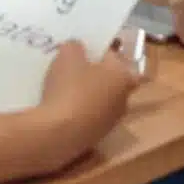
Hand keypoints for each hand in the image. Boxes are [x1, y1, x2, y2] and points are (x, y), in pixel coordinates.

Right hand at [39, 41, 139, 169]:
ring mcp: (111, 122)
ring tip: (64, 85)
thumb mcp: (68, 54)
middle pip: (112, 80)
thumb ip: (75, 46)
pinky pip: (89, 116)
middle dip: (97, 73)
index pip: (116, 57)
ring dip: (88, 93)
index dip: (101, 50)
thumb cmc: (70, 86)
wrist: (60, 133)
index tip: (85, 48)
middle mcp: (123, 99)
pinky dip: (79, 110)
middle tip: (76, 65)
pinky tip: (60, 105)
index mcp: (122, 76)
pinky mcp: (96, 138)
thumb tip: (79, 49)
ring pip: (101, 100)